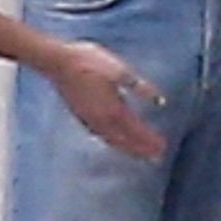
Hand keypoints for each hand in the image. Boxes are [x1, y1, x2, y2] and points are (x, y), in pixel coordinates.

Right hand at [47, 41, 165, 159]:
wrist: (58, 63)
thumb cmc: (89, 62)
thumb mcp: (121, 71)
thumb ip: (140, 87)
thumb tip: (160, 100)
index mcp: (114, 109)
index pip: (136, 131)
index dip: (150, 140)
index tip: (162, 148)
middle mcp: (102, 120)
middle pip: (125, 141)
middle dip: (141, 150)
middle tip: (155, 157)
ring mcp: (90, 120)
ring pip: (113, 141)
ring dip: (127, 149)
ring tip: (139, 154)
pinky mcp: (81, 117)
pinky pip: (101, 136)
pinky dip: (113, 142)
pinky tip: (114, 140)